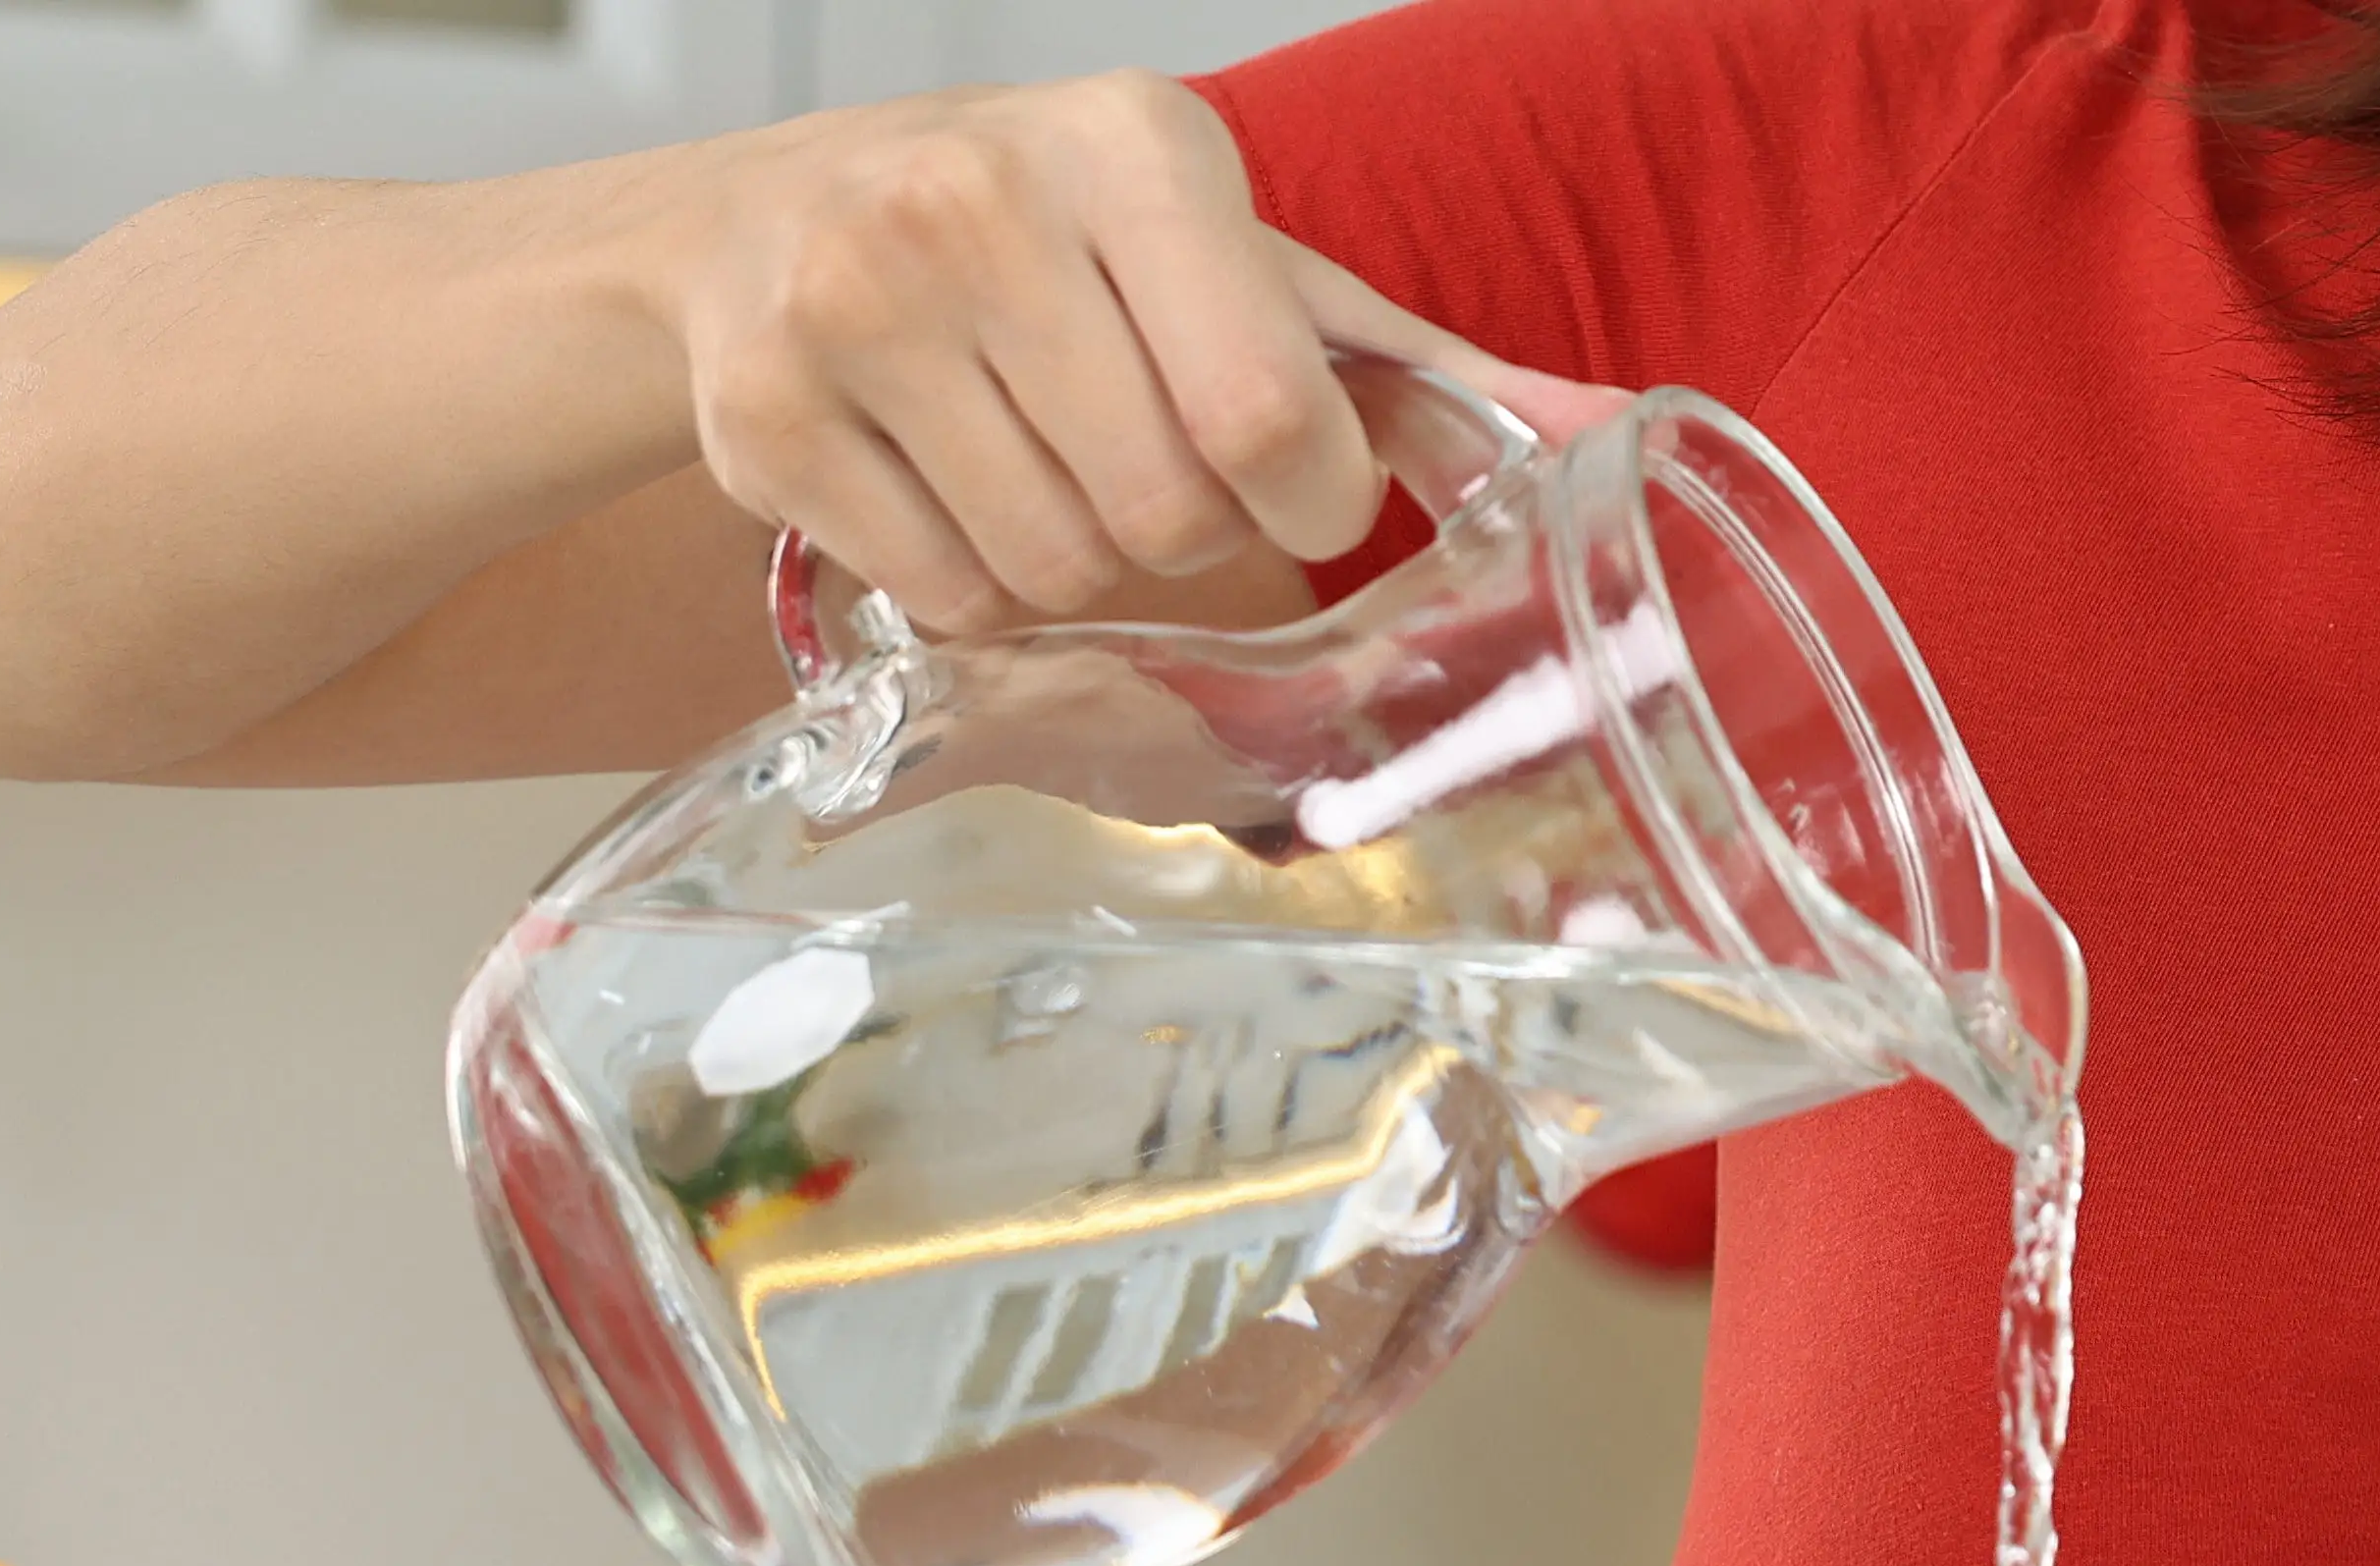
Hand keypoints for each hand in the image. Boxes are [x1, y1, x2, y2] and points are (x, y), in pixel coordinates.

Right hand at [645, 73, 1622, 633]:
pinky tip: (955, 496)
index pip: (1268, 417)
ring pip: (1057, 572)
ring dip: (1083, 570)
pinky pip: (948, 600)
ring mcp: (856, 310)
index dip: (1300, 498)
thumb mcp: (1239, 266)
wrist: (768, 219)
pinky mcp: (769, 419)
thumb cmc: (1056, 248)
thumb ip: (1418, 371)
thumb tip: (1610, 439)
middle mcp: (981, 206)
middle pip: (1164, 515)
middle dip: (1183, 535)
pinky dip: (977, 594)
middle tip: (1137, 461)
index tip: (1281, 480)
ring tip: (1044, 469)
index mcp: (1136, 152)